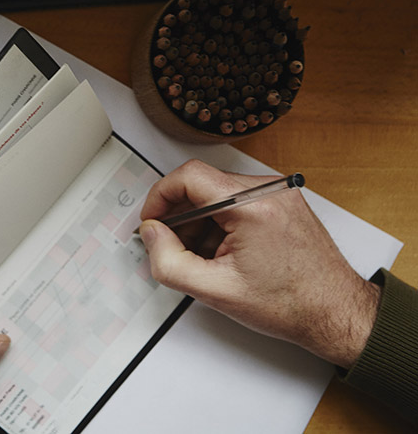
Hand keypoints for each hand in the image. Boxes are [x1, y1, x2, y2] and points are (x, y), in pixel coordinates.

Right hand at [139, 159, 380, 367]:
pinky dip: (219, 221)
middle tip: (168, 244)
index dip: (160, 196)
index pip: (188, 176)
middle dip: (178, 214)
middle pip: (201, 184)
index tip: (151, 219)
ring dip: (198, 220)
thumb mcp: (216, 291)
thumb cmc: (290, 303)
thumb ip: (169, 262)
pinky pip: (236, 200)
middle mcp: (268, 189)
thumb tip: (150, 234)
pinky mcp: (280, 199)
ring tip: (199, 256)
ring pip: (216, 192)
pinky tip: (219, 251)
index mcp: (253, 205)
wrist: (335, 311)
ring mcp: (277, 192)